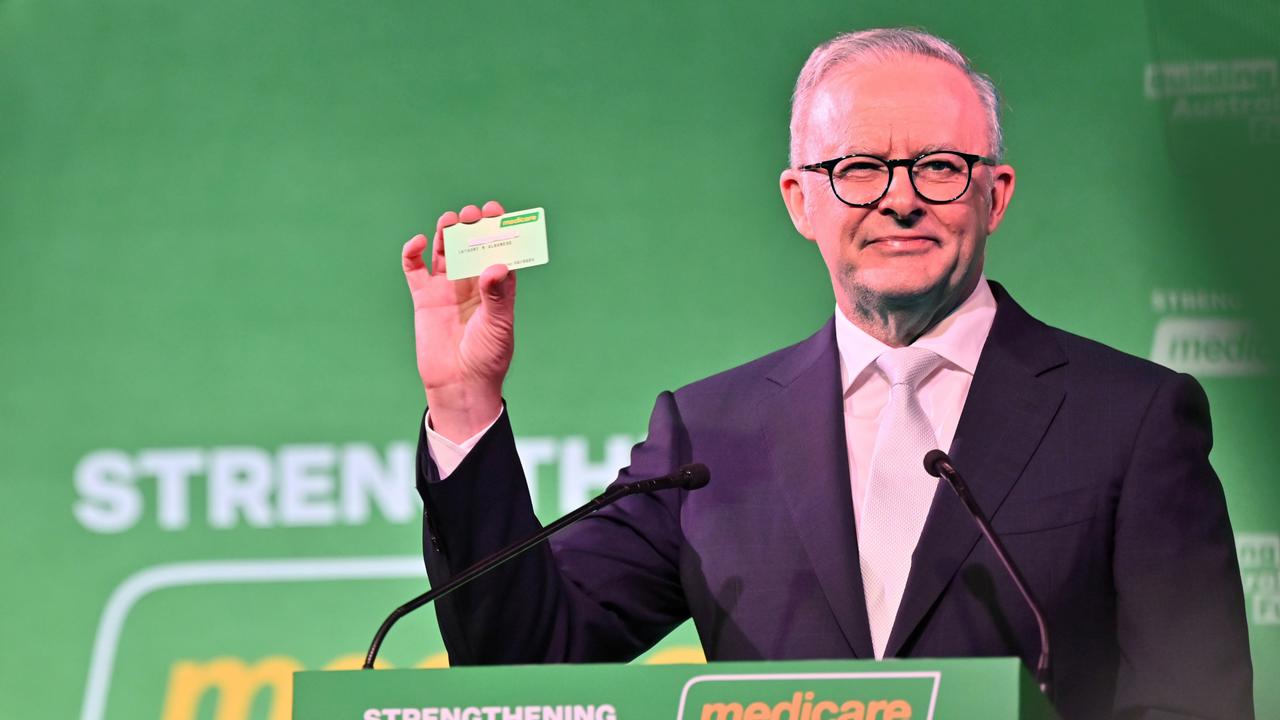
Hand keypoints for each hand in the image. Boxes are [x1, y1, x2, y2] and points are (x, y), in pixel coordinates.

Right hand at [402, 200, 515, 441]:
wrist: (459, 385)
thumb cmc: (487, 358)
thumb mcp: (497, 326)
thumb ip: (498, 296)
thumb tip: (497, 266)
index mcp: (497, 287)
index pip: (499, 249)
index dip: (497, 228)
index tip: (494, 211)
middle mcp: (472, 283)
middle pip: (471, 244)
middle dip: (471, 226)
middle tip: (470, 215)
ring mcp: (447, 288)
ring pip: (444, 250)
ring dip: (445, 232)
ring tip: (449, 221)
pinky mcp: (424, 298)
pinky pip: (415, 269)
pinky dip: (413, 253)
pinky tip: (418, 242)